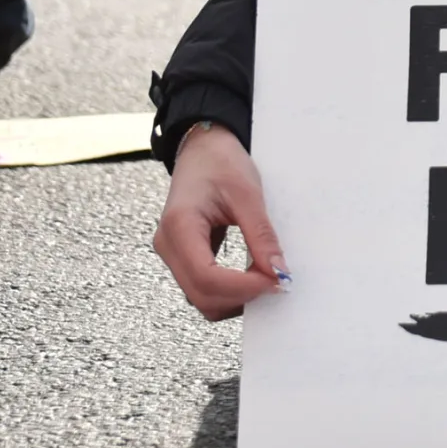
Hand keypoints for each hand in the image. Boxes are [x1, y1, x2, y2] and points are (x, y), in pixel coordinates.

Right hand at [154, 123, 289, 320]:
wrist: (202, 149)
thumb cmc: (220, 162)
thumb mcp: (247, 193)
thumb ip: (261, 235)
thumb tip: (278, 272)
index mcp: (179, 226)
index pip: (206, 277)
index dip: (243, 288)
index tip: (276, 281)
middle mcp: (168, 245)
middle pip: (201, 295)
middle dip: (241, 296)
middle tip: (276, 281)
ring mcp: (172, 254)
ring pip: (201, 298)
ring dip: (235, 298)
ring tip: (265, 278)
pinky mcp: (183, 257)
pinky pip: (203, 287)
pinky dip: (228, 291)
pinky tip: (252, 277)